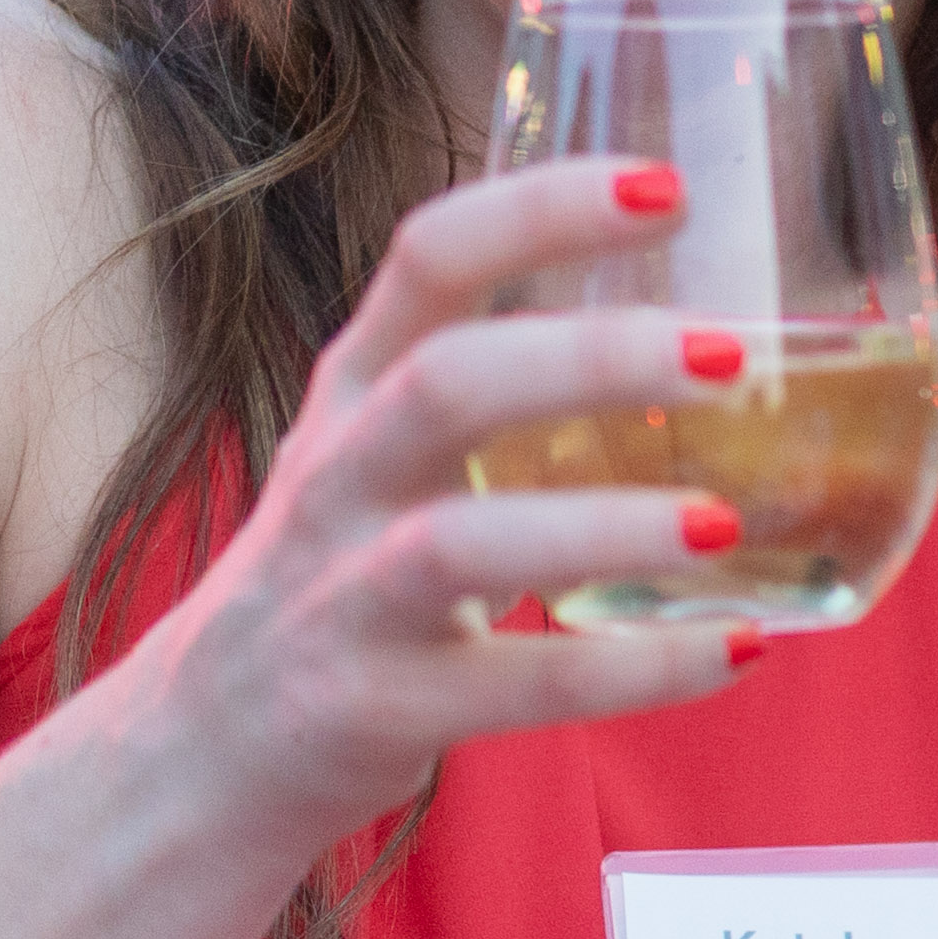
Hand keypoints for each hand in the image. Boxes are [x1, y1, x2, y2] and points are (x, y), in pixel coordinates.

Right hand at [69, 159, 758, 872]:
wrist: (199, 753)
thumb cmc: (336, 575)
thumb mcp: (380, 451)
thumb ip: (500, 391)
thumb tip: (711, 341)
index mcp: (356, 388)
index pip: (431, 257)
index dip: (542, 209)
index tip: (669, 186)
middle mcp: (342, 477)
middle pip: (450, 383)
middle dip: (592, 358)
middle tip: (728, 354)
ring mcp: (346, 598)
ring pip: (462, 544)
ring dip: (604, 528)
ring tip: (723, 523)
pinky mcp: (373, 708)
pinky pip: (513, 685)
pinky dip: (633, 670)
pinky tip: (738, 645)